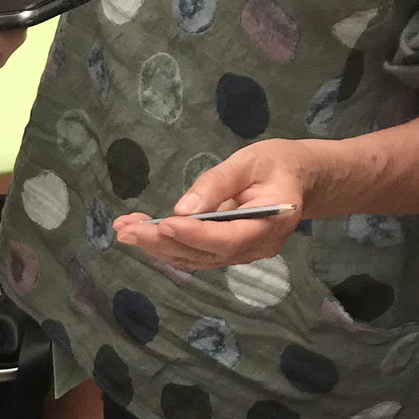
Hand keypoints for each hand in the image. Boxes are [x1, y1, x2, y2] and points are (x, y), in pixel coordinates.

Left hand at [111, 140, 315, 268]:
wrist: (296, 179)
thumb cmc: (277, 164)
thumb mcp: (250, 161)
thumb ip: (218, 183)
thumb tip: (183, 209)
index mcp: (271, 223)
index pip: (228, 238)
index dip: (194, 234)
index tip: (163, 224)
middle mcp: (255, 248)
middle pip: (203, 253)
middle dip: (162, 242)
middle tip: (126, 231)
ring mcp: (240, 255)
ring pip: (193, 258)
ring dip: (155, 246)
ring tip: (123, 231)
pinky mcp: (224, 253)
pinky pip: (193, 254)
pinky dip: (164, 245)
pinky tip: (139, 234)